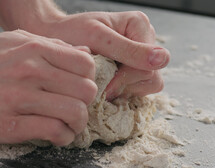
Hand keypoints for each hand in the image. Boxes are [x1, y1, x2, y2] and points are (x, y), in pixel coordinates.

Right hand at [0, 30, 96, 145]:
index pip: (86, 64)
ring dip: (77, 125)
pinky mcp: (11, 125)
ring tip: (67, 126)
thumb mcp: (12, 42)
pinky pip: (54, 132)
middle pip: (86, 90)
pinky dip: (62, 138)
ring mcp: (20, 99)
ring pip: (75, 113)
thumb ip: (49, 45)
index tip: (76, 89)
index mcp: (33, 49)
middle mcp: (30, 71)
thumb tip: (82, 52)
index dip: (87, 79)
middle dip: (85, 104)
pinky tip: (55, 137)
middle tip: (74, 110)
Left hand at [38, 11, 169, 99]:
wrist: (52, 40)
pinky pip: (134, 92)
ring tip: (100, 86)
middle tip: (101, 86)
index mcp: (139, 27)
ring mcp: (137, 60)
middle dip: (125, 85)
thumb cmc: (70, 34)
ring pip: (145, 88)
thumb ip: (129, 49)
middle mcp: (143, 43)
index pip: (150, 64)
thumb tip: (162, 59)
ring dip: (122, 91)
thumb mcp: (98, 39)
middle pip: (151, 78)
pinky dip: (118, 94)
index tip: (104, 84)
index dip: (127, 78)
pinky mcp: (129, 74)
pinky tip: (102, 89)